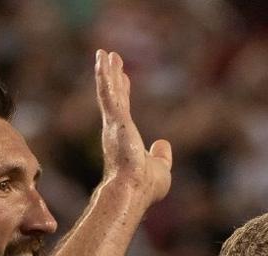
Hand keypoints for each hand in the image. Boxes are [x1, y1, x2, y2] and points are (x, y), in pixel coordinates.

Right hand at [95, 50, 171, 205]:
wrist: (134, 191)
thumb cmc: (145, 186)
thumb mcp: (160, 169)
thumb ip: (161, 156)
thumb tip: (163, 143)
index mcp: (124, 138)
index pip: (123, 109)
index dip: (123, 92)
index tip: (123, 77)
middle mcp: (115, 129)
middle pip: (113, 96)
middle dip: (112, 76)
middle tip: (109, 57)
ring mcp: (113, 124)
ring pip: (109, 91)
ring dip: (107, 71)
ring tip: (105, 53)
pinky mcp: (116, 120)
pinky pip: (109, 93)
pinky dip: (106, 76)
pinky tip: (104, 60)